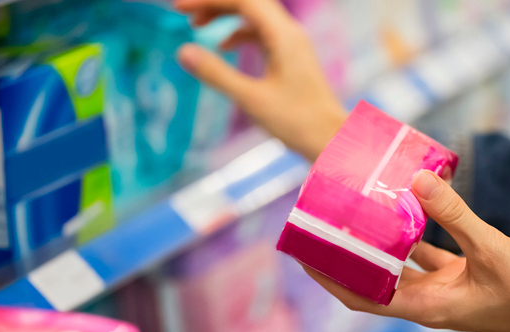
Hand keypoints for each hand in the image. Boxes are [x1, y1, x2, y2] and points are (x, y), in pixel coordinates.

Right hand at [175, 0, 346, 160]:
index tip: (179, 8)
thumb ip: (216, 74)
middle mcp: (290, 33)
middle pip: (249, 2)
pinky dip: (240, 33)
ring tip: (197, 26)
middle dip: (216, 4)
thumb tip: (183, 51)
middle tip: (185, 14)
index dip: (210, 0)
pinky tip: (224, 46)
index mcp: (283, 37)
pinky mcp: (292, 57)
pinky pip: (262, 32)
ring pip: (255, 16)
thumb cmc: (297, 122)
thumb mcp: (250, 99)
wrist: (330, 139)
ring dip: (226, 16)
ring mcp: (293, 44)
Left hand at [304, 170, 509, 331]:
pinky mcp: (465, 277)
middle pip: (374, 279)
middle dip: (348, 255)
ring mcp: (447, 290)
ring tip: (364, 211)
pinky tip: (414, 207)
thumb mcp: (493, 251)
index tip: (305, 252)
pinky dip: (418, 233)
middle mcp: (430, 300)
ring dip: (382, 241)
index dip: (329, 276)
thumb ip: (454, 215)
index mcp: (426, 306)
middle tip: (329, 225)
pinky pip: (430, 254)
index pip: (361, 295)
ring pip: (402, 264)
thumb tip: (415, 180)